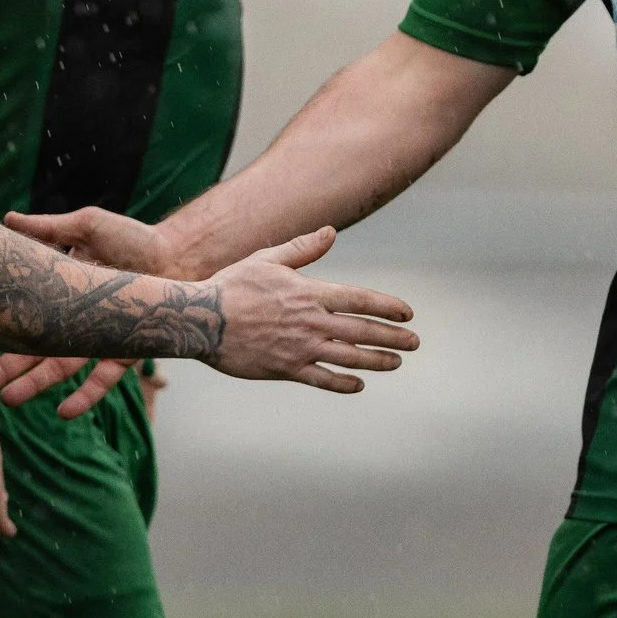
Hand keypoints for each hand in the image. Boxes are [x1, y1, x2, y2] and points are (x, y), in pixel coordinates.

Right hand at [0, 206, 173, 411]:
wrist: (180, 254)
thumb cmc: (135, 238)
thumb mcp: (87, 226)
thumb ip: (47, 228)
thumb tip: (6, 219)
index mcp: (60, 292)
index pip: (21, 318)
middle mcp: (75, 321)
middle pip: (34, 350)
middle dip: (4, 369)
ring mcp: (98, 339)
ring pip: (60, 368)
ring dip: (33, 385)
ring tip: (6, 400)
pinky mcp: (125, 352)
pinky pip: (102, 379)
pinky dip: (84, 396)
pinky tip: (62, 411)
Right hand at [204, 226, 416, 390]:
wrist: (201, 318)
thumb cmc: (232, 285)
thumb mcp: (267, 259)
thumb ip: (303, 249)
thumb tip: (330, 232)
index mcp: (310, 293)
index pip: (360, 300)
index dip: (388, 306)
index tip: (408, 312)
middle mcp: (311, 322)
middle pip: (363, 331)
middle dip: (393, 337)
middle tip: (415, 342)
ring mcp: (300, 348)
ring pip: (349, 358)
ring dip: (376, 361)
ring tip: (395, 362)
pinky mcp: (285, 368)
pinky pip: (322, 379)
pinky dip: (343, 383)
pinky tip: (358, 384)